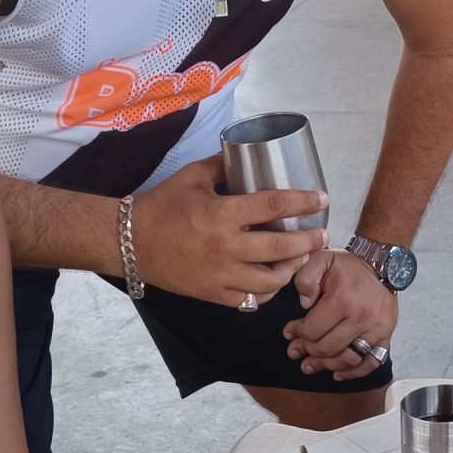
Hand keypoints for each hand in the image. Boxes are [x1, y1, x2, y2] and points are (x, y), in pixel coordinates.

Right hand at [130, 159, 326, 307]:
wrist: (130, 243)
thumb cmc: (161, 207)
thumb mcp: (192, 177)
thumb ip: (222, 164)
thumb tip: (247, 152)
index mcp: (221, 214)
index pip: (273, 206)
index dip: (302, 202)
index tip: (321, 199)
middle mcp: (224, 247)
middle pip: (281, 249)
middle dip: (309, 241)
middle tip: (322, 234)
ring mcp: (220, 275)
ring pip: (270, 282)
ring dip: (292, 270)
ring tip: (300, 258)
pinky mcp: (213, 294)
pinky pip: (250, 300)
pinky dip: (267, 291)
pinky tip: (274, 279)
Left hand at [285, 249, 396, 380]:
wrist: (381, 265)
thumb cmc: (347, 266)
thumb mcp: (321, 259)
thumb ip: (305, 277)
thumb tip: (304, 303)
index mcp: (343, 300)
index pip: (313, 330)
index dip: (297, 334)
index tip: (289, 332)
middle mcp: (362, 317)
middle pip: (328, 348)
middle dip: (307, 351)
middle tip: (295, 351)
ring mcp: (377, 329)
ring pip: (348, 359)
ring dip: (326, 366)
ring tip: (310, 365)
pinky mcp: (386, 335)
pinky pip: (372, 362)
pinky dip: (354, 373)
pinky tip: (338, 374)